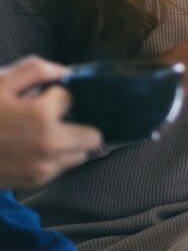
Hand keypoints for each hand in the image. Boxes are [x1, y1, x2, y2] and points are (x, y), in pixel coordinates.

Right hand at [0, 57, 102, 188]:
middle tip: (55, 117)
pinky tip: (31, 147)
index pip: (69, 98)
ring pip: (80, 155)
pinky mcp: (35, 181)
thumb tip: (63, 70)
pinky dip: (55, 157)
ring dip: (70, 142)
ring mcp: (44, 167)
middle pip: (92, 136)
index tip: (38, 96)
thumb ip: (35, 70)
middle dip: (78, 123)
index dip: (55, 94)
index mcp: (41, 116)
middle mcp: (50, 145)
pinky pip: (61, 168)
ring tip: (42, 133)